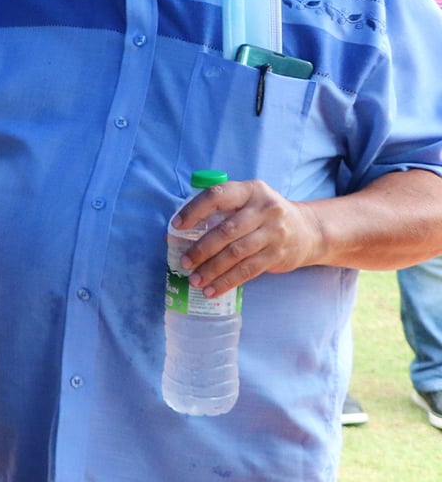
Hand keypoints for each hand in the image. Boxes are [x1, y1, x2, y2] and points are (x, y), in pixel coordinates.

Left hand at [177, 179, 325, 296]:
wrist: (308, 231)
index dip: (194, 210)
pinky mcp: (278, 254)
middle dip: (201, 249)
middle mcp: (264, 209)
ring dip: (212, 269)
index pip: (217, 195)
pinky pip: (248, 270)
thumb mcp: (246, 204)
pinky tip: (213, 290)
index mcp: (250, 191)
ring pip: (236, 253)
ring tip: (195, 280)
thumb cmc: (263, 216)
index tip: (176, 226)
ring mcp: (273, 232)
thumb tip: (173, 235)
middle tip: (184, 262)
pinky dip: (228, 281)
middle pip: (226, 230)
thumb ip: (216, 214)